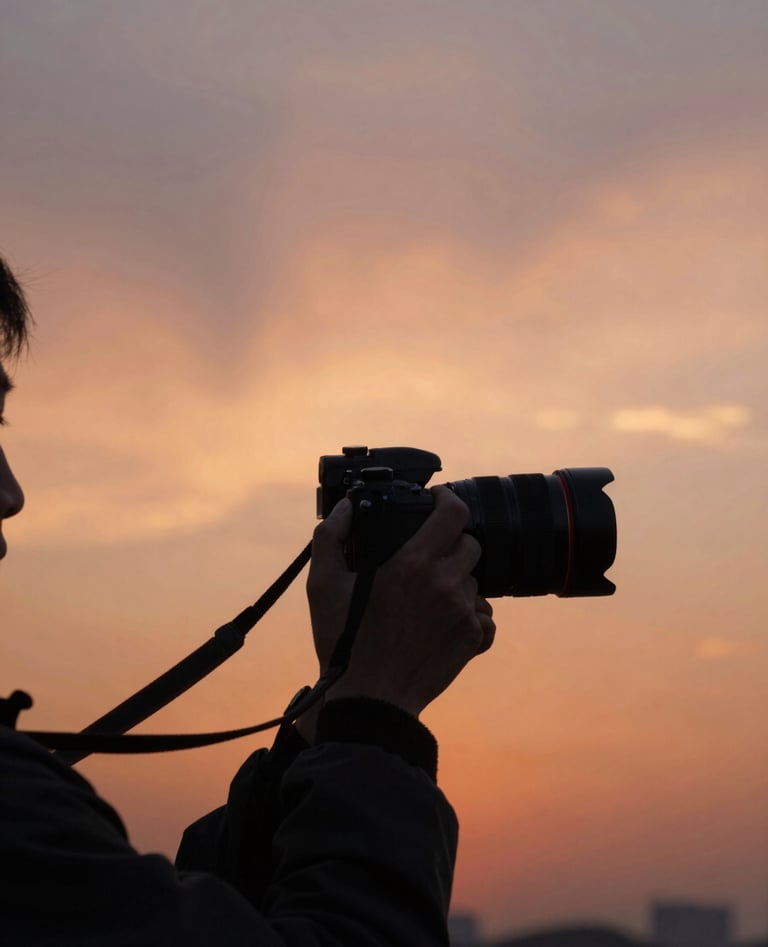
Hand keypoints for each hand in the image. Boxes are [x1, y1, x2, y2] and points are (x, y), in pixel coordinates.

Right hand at [306, 486, 495, 717]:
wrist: (371, 700)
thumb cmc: (344, 642)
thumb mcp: (322, 586)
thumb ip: (329, 538)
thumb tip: (344, 508)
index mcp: (413, 563)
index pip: (453, 513)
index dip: (446, 500)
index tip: (434, 502)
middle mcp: (445, 583)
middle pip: (470, 544)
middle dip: (451, 544)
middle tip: (427, 557)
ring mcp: (463, 612)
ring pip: (475, 580)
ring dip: (457, 582)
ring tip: (427, 599)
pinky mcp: (473, 639)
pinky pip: (484, 615)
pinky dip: (469, 616)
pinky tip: (443, 623)